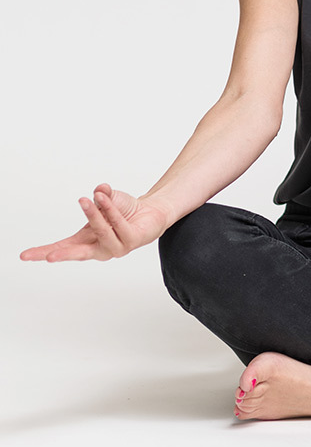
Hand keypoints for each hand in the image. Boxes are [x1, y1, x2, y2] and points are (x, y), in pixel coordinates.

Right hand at [19, 184, 170, 261]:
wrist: (150, 211)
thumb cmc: (123, 209)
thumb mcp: (107, 199)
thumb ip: (101, 195)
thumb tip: (99, 189)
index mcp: (86, 241)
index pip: (62, 247)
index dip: (43, 252)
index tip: (24, 255)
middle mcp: (99, 248)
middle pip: (77, 253)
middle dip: (63, 254)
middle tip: (49, 256)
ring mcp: (115, 247)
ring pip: (101, 232)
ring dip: (93, 215)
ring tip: (88, 200)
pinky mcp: (131, 242)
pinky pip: (118, 226)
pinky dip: (111, 211)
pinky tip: (105, 200)